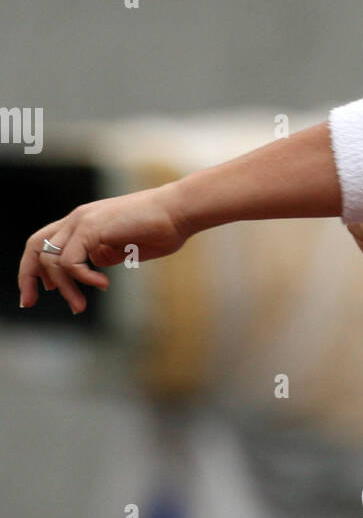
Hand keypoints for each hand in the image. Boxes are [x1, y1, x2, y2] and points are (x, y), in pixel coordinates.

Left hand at [18, 182, 191, 314]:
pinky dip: (81, 278)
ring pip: (50, 260)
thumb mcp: (126, 248)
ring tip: (79, 306)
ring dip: (63, 288)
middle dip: (28, 277)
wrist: (179, 211)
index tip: (41, 293)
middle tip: (30, 302)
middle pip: (34, 247)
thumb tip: (94, 264)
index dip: (36, 269)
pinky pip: (70, 261)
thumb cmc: (162, 229)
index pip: (45, 243)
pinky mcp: (91, 228)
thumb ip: (106, 254)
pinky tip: (102, 285)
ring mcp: (82, 221)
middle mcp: (77, 218)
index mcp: (83, 222)